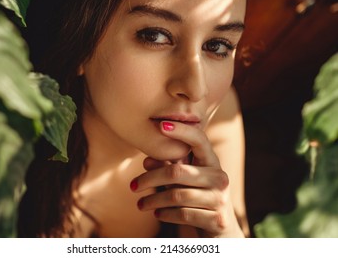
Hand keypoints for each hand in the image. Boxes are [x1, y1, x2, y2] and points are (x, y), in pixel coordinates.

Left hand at [130, 121, 243, 236]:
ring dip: (153, 200)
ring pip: (176, 196)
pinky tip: (157, 214)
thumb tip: (146, 160)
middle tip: (132, 186)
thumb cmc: (199, 199)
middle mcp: (219, 177)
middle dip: (150, 179)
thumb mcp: (185, 182)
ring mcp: (220, 199)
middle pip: (177, 172)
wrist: (222, 231)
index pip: (199, 140)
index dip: (181, 131)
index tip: (160, 124)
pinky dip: (165, 214)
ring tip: (140, 204)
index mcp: (212, 163)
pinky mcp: (217, 220)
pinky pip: (183, 214)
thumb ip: (169, 168)